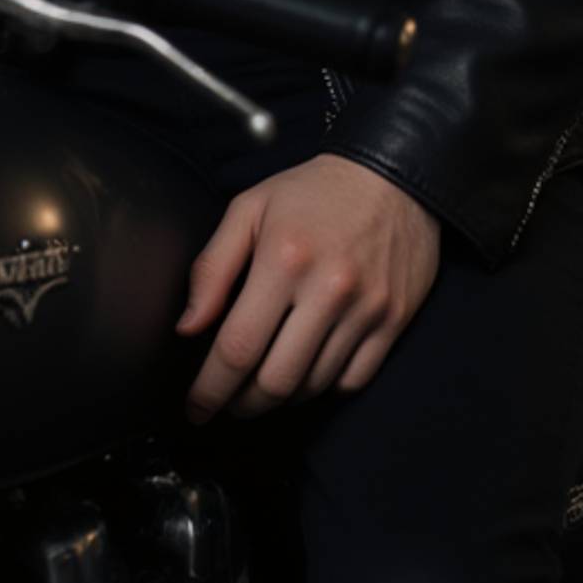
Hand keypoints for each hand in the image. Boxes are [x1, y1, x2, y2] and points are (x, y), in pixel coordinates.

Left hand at [176, 153, 440, 420]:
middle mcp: (328, 290)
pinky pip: (352, 380)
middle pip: (276, 381)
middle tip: (229, 403)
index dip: (210, 389)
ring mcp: (365, 309)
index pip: (238, 347)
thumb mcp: (250, 208)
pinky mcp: (394, 321)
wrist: (395, 173)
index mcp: (283, 259)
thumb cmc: (314, 191)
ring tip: (263, 386)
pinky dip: (324, 388)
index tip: (195, 409)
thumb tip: (188, 328)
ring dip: (282, 398)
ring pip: (314, 386)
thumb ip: (212, 267)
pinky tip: (306, 374)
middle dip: (243, 404)